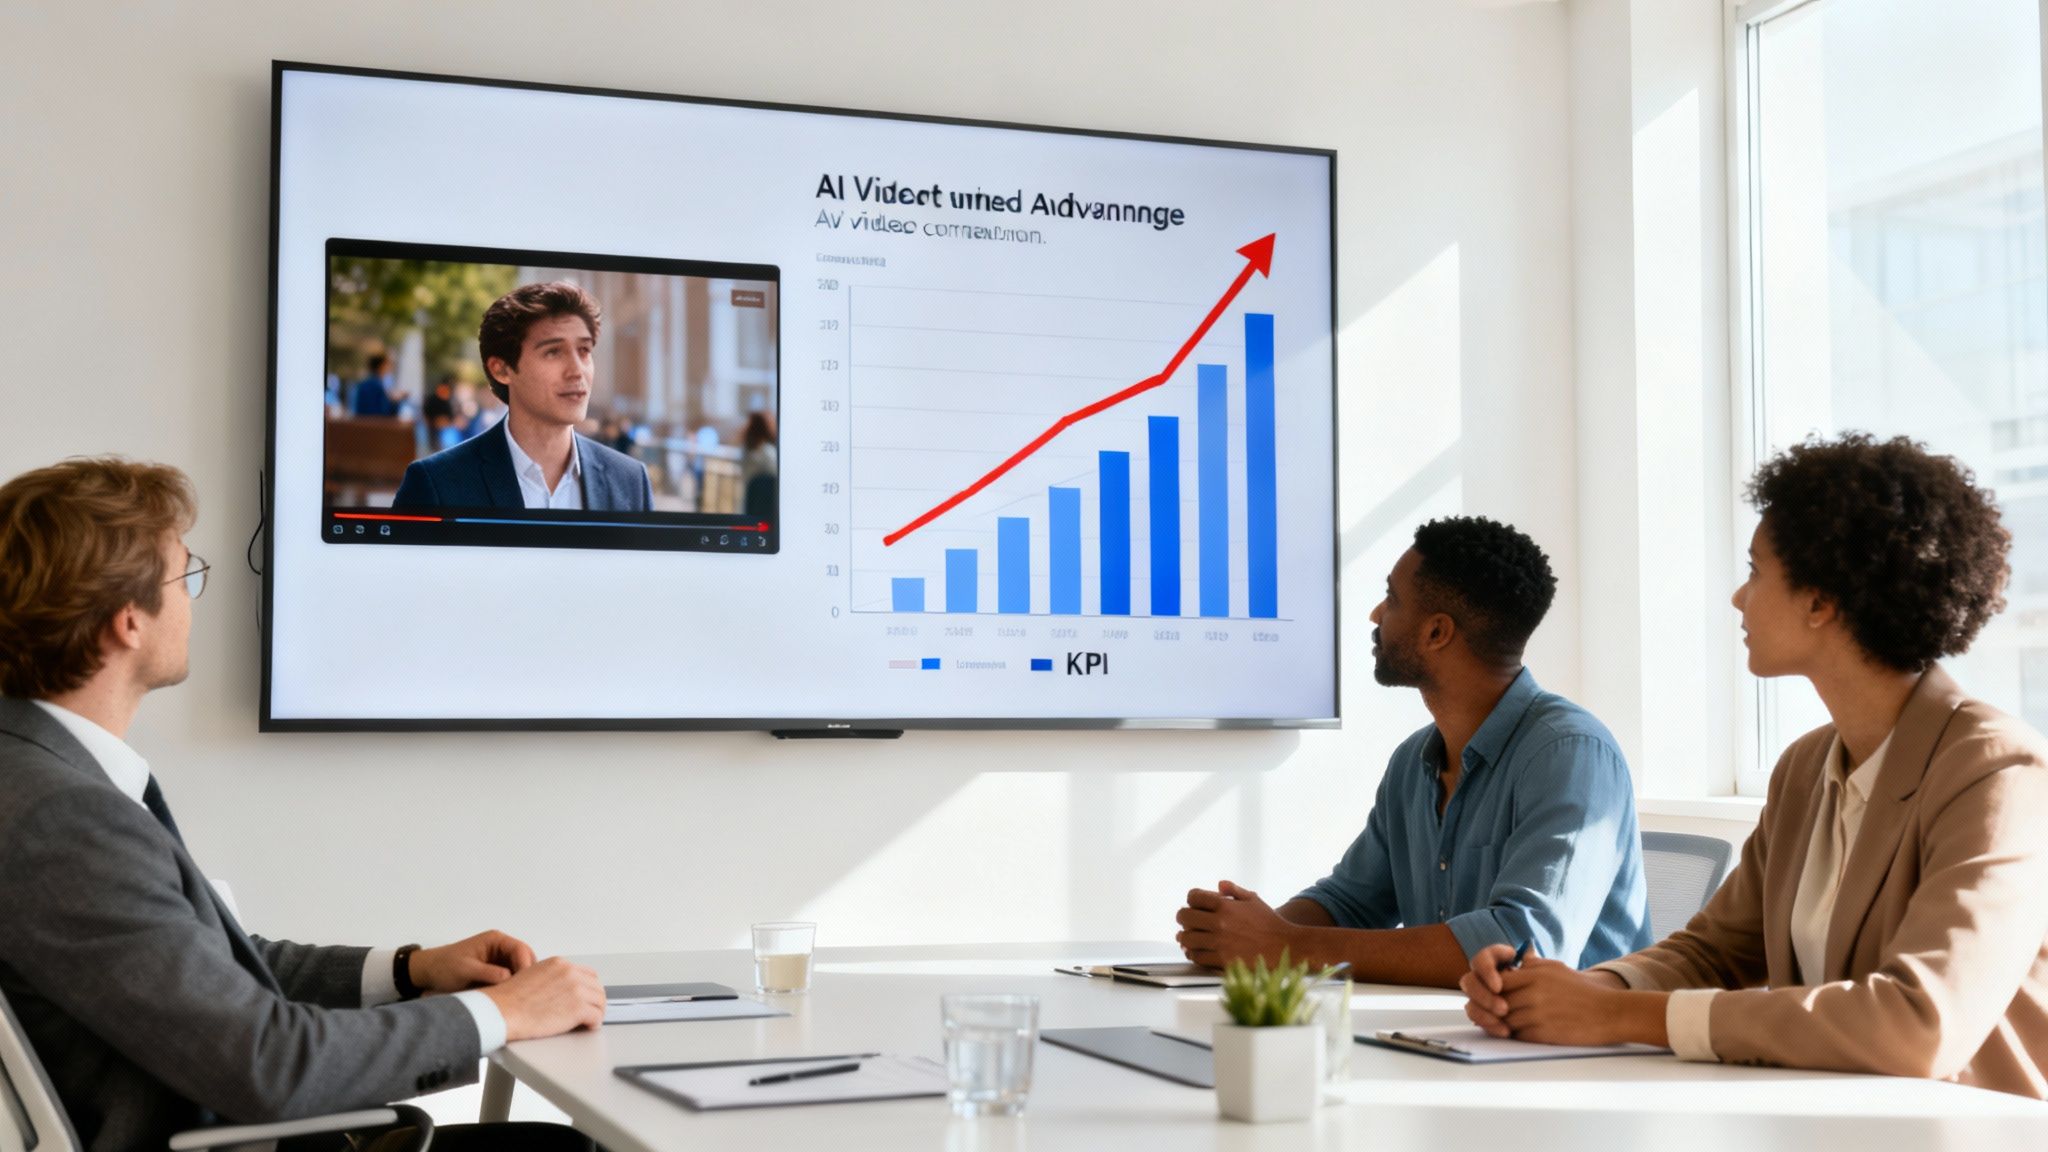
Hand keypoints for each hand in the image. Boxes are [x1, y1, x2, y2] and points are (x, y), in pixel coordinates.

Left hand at [410, 930, 537, 994]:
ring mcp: (500, 960)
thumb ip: (488, 973)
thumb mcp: (465, 970)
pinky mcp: (497, 973)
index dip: (525, 966)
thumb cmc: (444, 967)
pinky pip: (512, 979)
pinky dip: (513, 988)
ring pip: (521, 970)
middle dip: (527, 975)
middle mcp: (501, 948)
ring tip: (518, 998)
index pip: (520, 950)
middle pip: (525, 959)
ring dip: (520, 982)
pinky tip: (510, 999)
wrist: (429, 973)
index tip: (525, 984)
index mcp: (495, 940)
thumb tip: (509, 977)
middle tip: (524, 994)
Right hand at [478, 956, 606, 1041]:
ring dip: (596, 1012)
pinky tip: (587, 1027)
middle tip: (591, 1011)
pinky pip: (596, 1017)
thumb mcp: (532, 975)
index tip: (587, 997)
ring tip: (589, 1021)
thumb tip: (560, 990)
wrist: (502, 1010)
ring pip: (600, 1001)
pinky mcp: (578, 1008)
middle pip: (596, 987)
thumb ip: (550, 979)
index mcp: (559, 964)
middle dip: (595, 1000)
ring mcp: (576, 990)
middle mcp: (570, 973)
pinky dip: (594, 1024)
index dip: (589, 988)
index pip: (587, 974)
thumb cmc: (510, 999)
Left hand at [1175, 880, 1297, 968]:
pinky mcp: (1223, 961)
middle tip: (1187, 921)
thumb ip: (1234, 890)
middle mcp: (1220, 922)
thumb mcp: (1254, 900)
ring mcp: (1220, 942)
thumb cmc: (1270, 923)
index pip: (1193, 897)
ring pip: (1187, 938)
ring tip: (1188, 937)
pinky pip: (1197, 957)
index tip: (1194, 905)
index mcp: (1226, 905)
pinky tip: (1196, 951)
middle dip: (1184, 918)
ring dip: (1185, 937)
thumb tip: (1219, 885)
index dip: (1192, 899)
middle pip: (1185, 917)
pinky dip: (1193, 953)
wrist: (1286, 947)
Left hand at [1459, 944, 1629, 1045]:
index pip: (1498, 981)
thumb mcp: (1556, 968)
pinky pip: (1519, 1036)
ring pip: (1506, 1021)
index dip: (1494, 990)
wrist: (1609, 1012)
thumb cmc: (1583, 990)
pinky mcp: (1544, 1034)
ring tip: (1515, 1022)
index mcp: (1535, 975)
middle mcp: (1534, 993)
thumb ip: (1532, 965)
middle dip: (1497, 1008)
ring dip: (1507, 1023)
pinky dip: (1519, 1035)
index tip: (1498, 994)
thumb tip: (1513, 963)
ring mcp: (1538, 1014)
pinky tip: (1527, 1031)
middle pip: (1498, 1002)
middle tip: (1500, 1011)